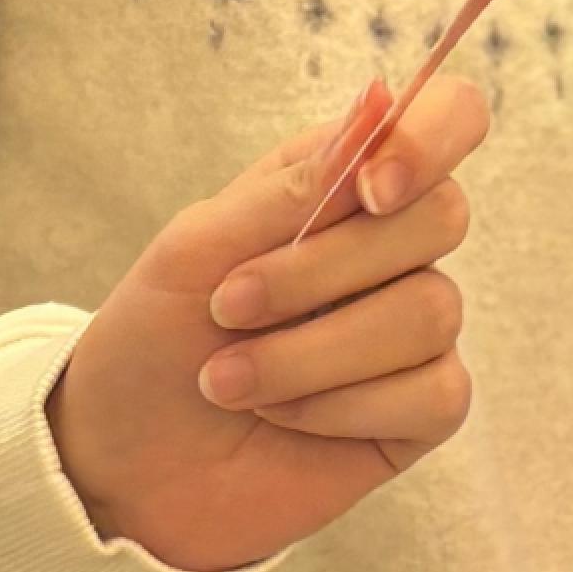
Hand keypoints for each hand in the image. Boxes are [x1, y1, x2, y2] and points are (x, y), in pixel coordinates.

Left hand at [45, 75, 488, 571]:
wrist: (123, 467)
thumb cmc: (153, 341)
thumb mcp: (196, 248)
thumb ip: (292, 186)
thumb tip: (378, 103)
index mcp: (341, 179)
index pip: (449, 117)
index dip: (432, 138)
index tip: (370, 189)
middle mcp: (390, 246)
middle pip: (440, 215)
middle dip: (324, 268)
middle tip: (229, 304)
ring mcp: (411, 331)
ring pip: (431, 310)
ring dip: (312, 352)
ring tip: (228, 379)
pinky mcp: (419, 412)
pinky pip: (435, 393)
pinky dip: (342, 406)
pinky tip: (283, 417)